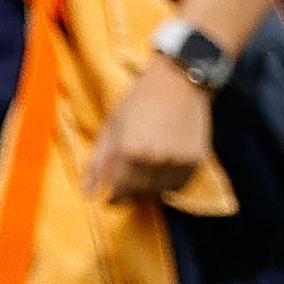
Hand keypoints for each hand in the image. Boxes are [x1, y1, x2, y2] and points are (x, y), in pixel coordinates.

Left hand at [89, 56, 211, 204]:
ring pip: (162, 191)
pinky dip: (170, 184)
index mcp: (129, 152)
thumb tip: (88, 191)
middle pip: (140, 193)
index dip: (113, 198)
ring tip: (146, 178)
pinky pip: (181, 184)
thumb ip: (98, 162)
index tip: (111, 200)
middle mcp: (154, 160)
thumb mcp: (111, 127)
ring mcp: (177, 161)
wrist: (179, 83)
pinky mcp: (196, 159)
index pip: (119, 189)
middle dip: (131, 194)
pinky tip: (164, 172)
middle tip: (128, 189)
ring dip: (151, 190)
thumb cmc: (139, 101)